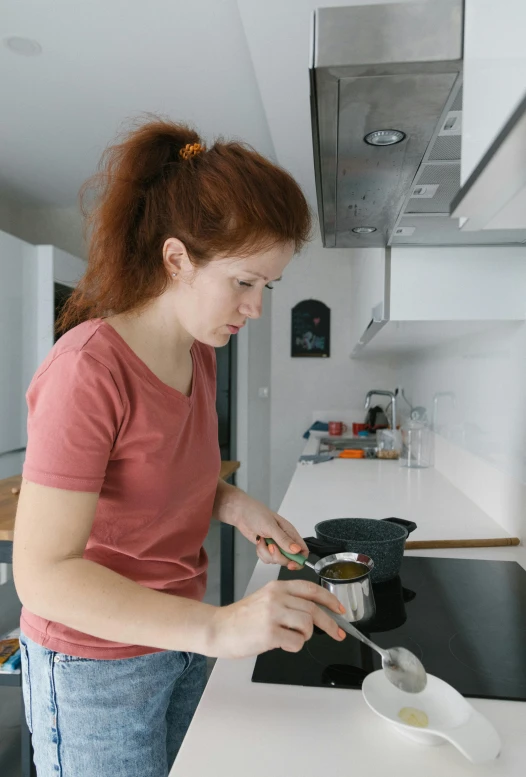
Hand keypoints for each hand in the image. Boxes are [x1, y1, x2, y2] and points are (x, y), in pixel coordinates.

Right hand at [209, 579, 346, 658]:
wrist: (218, 629)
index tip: (340, 610)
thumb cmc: (241, 618)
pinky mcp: (270, 633)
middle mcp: (277, 597)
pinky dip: (294, 646)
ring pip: (308, 625)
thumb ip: (287, 601)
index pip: (311, 589)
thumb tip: (314, 614)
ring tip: (292, 638)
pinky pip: (296, 642)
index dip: (330, 599)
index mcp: (277, 587)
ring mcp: (273, 614)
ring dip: (305, 636)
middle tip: (338, 633)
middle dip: (331, 624)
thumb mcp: (265, 599)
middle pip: (314, 609)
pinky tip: (282, 644)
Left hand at [230, 491, 308, 570]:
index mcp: (290, 532)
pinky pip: (267, 559)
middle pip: (289, 559)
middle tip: (270, 547)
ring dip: (267, 553)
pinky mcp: (266, 548)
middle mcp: (284, 540)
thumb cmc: (256, 514)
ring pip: (276, 560)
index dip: (300, 560)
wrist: (241, 513)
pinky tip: (258, 542)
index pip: (302, 550)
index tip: (291, 564)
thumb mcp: (271, 526)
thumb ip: (284, 539)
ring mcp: (275, 545)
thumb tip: (297, 550)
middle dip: (278, 557)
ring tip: (262, 540)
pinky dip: (261, 553)